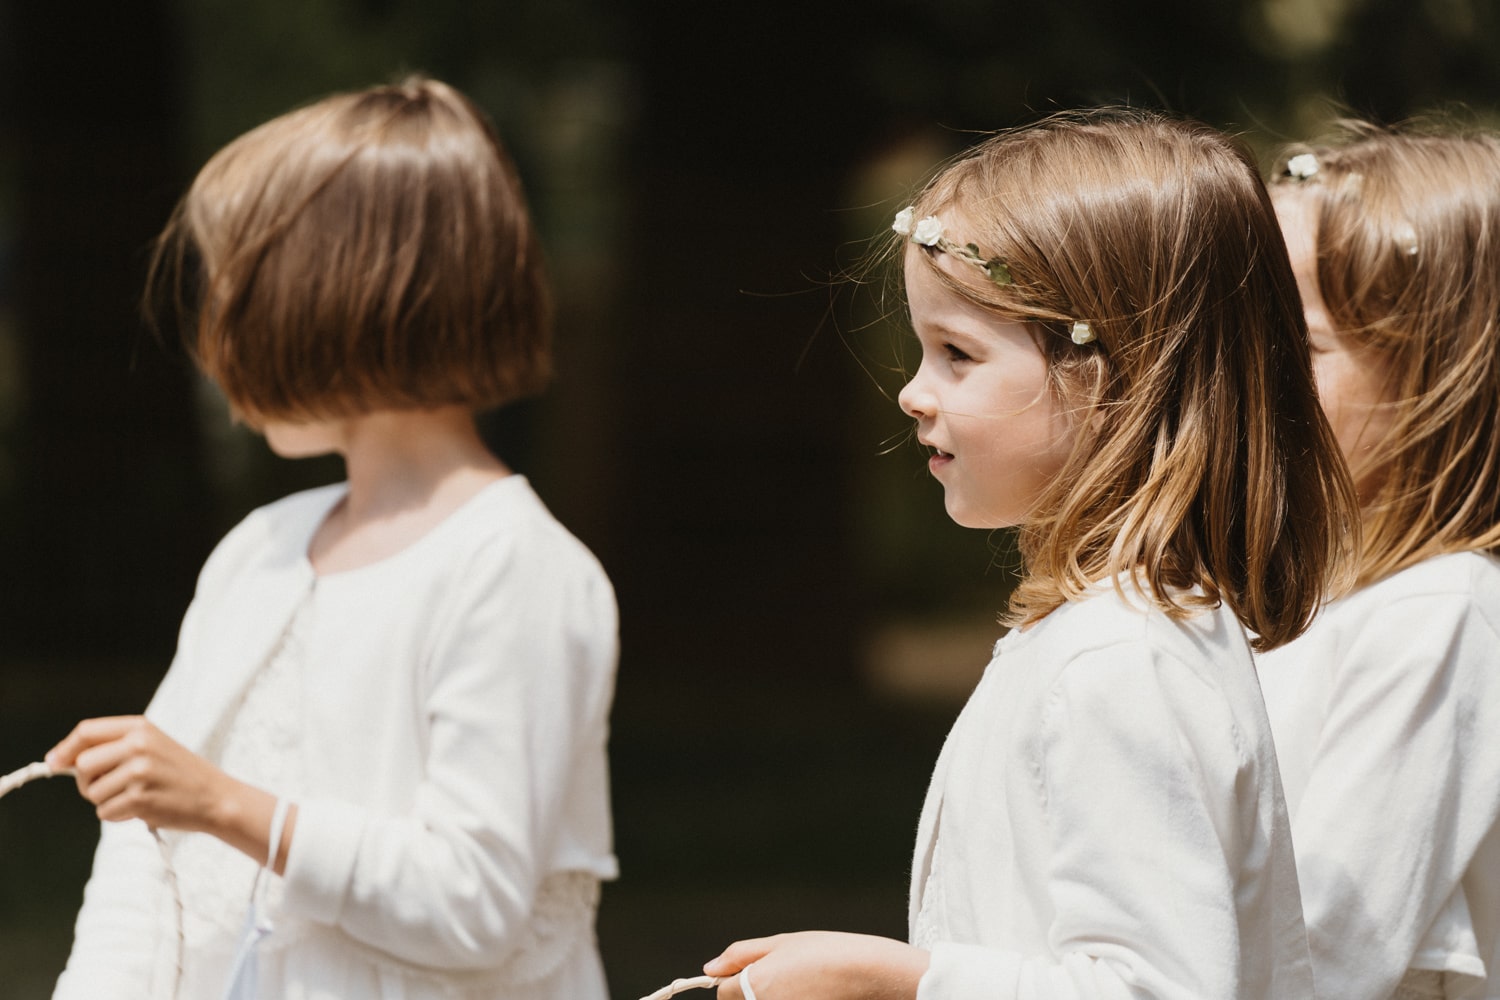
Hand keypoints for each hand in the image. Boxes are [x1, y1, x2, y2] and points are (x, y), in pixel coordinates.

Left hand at [46, 716, 233, 831]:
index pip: (87, 732)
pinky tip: (141, 809)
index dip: (65, 749)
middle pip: (83, 765)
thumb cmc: (180, 774)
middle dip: (87, 782)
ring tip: (135, 797)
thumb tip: (58, 761)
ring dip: (106, 801)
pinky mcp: (140, 799)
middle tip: (109, 788)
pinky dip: (117, 816)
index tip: (54, 763)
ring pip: (92, 792)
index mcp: (141, 727)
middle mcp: (139, 745)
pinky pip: (105, 812)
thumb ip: (113, 747)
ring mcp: (139, 772)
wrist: (217, 797)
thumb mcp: (152, 746)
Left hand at [704, 931, 927, 999]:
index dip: (735, 979)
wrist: (868, 972)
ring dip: (773, 999)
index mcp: (754, 984)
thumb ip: (740, 955)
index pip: (723, 993)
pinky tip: (810, 995)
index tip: (750, 973)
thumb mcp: (781, 942)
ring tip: (801, 986)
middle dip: (754, 992)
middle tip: (785, 978)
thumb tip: (712, 967)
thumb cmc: (829, 954)